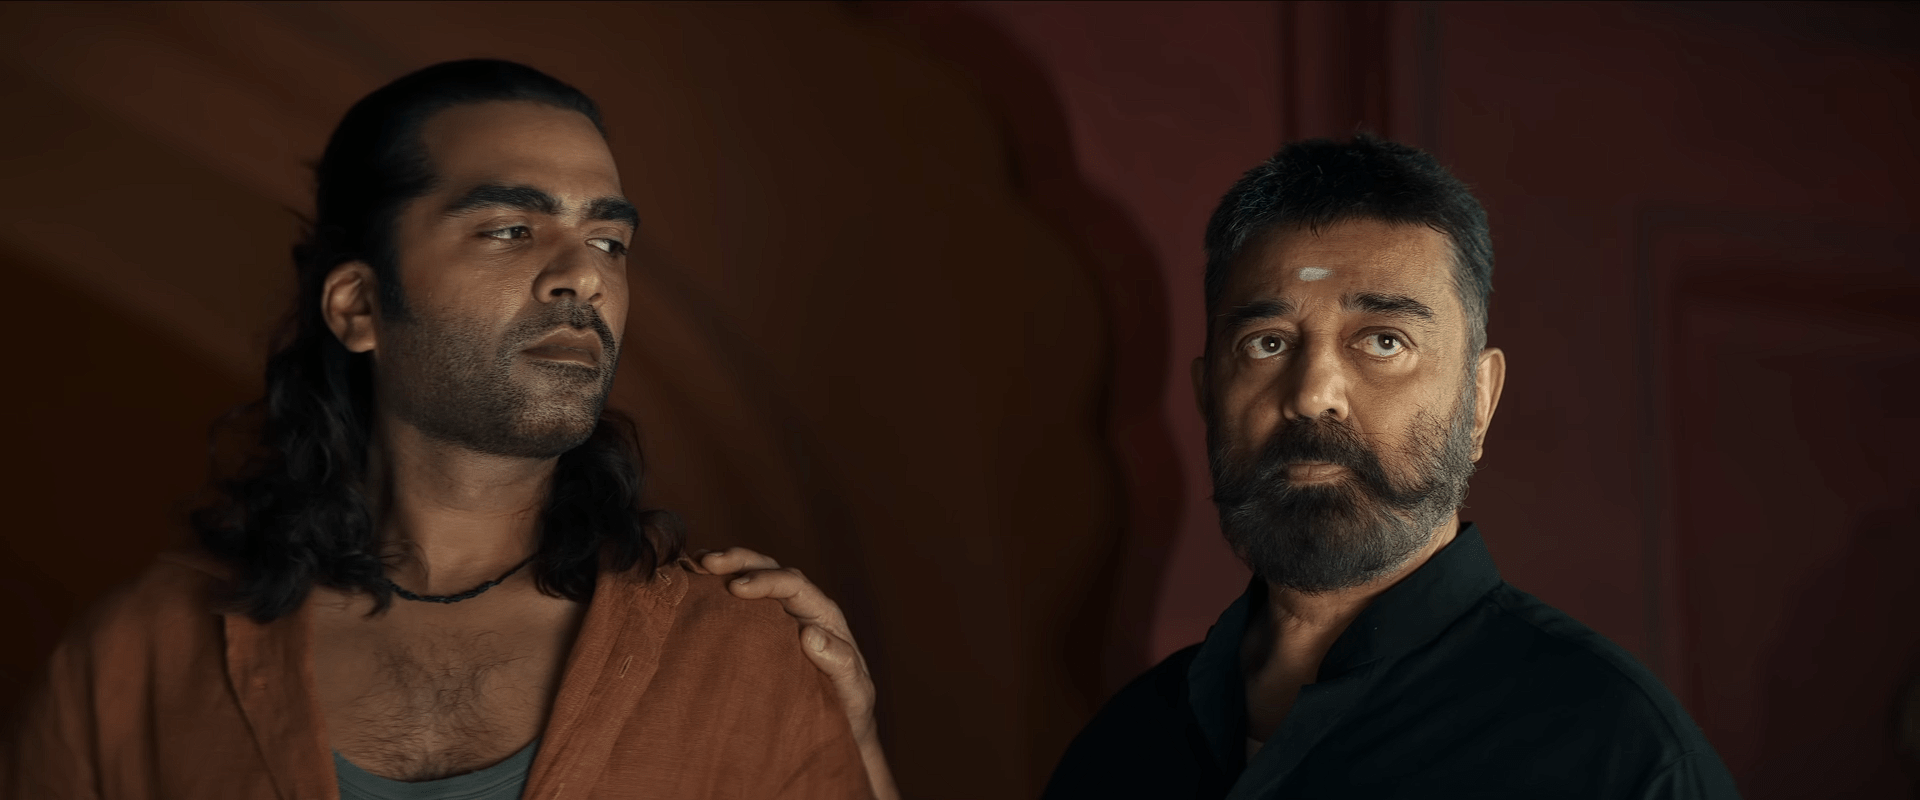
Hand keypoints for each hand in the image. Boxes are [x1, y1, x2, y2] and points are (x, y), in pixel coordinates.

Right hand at [693, 547, 898, 799]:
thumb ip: (839, 662)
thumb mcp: (854, 688)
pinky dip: (719, 588)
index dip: (766, 581)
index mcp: (823, 614)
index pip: (794, 585)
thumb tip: (810, 633)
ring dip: (726, 568)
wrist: (840, 721)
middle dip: (740, 561)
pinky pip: (741, 602)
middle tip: (708, 562)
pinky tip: (697, 584)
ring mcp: (780, 616)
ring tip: (696, 564)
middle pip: (771, 569)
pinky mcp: (763, 629)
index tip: (737, 588)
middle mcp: (801, 607)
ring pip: (754, 578)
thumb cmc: (849, 706)